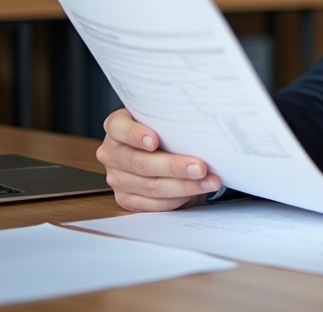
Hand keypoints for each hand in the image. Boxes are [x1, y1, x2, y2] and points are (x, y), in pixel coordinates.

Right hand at [96, 108, 221, 211]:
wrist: (162, 149)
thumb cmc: (165, 129)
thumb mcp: (165, 118)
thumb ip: (172, 120)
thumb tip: (202, 124)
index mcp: (116, 126)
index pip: (119, 128)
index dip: (136, 135)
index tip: (155, 140)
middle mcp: (112, 153)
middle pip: (141, 163)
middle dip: (174, 167)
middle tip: (200, 167)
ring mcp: (117, 178)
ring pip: (151, 186)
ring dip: (184, 186)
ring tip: (209, 182)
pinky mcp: (126, 198)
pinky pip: (153, 203)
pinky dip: (178, 199)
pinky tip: (196, 192)